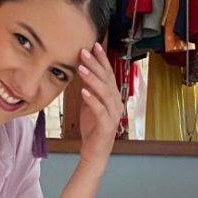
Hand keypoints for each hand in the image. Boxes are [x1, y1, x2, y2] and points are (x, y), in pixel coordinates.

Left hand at [78, 43, 123, 170]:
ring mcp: (113, 114)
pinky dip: (92, 100)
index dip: (102, 59)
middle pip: (106, 80)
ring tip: (81, 68)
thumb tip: (83, 70)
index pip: (108, 74)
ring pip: (104, 93)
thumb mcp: (88, 104)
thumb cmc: (92, 128)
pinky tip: (83, 92)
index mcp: (112, 96)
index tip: (94, 45)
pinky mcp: (107, 125)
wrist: (94, 152)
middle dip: (95, 64)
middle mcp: (116, 103)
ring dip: (92, 79)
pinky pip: (100, 110)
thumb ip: (89, 88)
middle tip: (84, 51)